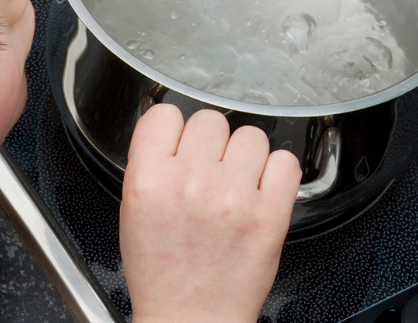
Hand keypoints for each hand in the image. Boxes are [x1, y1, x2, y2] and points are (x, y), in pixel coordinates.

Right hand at [120, 106, 301, 322]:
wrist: (191, 317)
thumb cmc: (162, 271)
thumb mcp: (133, 209)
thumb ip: (150, 164)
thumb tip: (175, 129)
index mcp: (148, 180)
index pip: (165, 114)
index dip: (173, 130)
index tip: (178, 145)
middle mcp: (189, 182)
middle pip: (210, 120)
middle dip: (210, 144)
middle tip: (208, 173)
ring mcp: (233, 197)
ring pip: (251, 135)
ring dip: (245, 156)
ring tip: (235, 184)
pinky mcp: (270, 213)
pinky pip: (285, 161)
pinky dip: (276, 172)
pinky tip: (260, 190)